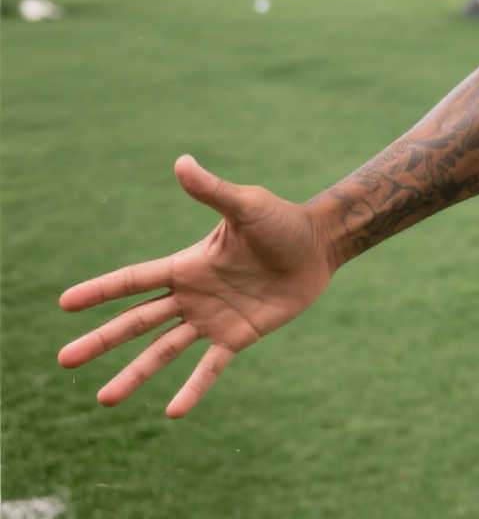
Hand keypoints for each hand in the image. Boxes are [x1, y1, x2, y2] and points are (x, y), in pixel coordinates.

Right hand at [58, 155, 335, 416]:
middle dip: (101, 341)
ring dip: (135, 374)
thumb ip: (212, 192)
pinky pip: (210, 367)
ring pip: (163, 351)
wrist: (319, 245)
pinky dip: (193, 389)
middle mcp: (191, 296)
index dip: (100, 291)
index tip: (64, 304)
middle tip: (64, 360)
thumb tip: (182, 162)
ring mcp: (211, 318)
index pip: (133, 280)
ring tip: (105, 399)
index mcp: (186, 265)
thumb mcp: (246, 205)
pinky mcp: (238, 336)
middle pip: (136, 321)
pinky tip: (172, 412)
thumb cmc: (282, 221)